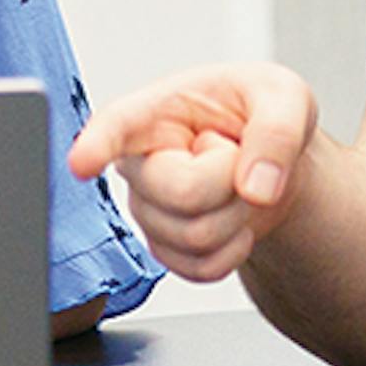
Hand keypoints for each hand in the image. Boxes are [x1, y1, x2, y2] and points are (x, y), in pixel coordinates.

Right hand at [69, 63, 317, 281]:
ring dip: (238, 215)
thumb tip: (257, 188)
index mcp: (157, 111)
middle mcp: (140, 161)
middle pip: (181, 193)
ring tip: (234, 181)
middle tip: (238, 155)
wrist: (270, 164)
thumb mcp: (285, 97)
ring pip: (195, 237)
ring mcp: (149, 208)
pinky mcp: (164, 248)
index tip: (81, 162)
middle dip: (230, 181)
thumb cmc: (260, 115)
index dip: (97, 144)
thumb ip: (277, 132)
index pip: (118, 125)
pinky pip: (202, 269)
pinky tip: (232, 218)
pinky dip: (235, 250)